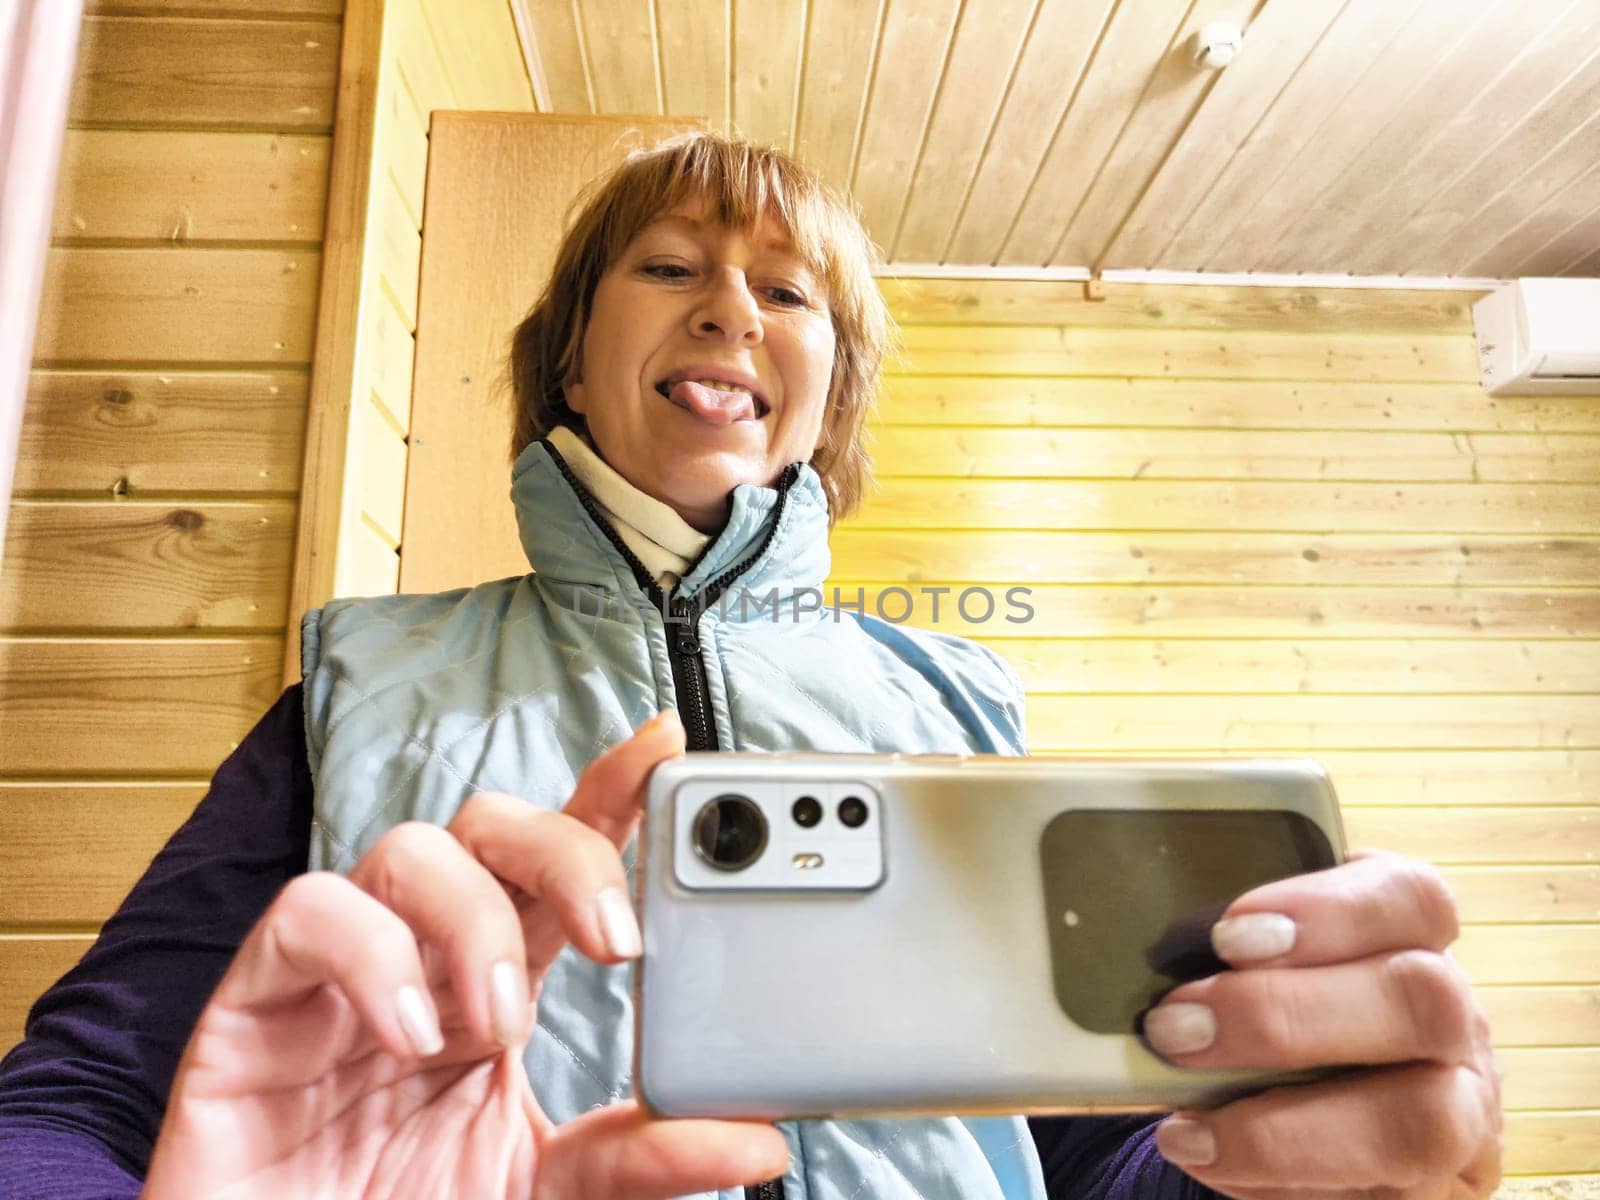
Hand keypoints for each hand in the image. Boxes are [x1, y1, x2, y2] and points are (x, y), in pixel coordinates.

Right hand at [144, 710, 786, 1198]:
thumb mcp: (542, 1189)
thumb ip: (638, 1159)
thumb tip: (759, 1143)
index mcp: (498, 978)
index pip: (558, 860)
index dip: (612, 791)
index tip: (668, 747)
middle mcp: (424, 954)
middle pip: (494, 825)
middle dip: (566, 849)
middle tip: (619, 938)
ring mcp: (341, 969)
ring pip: (410, 848)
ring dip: (474, 919)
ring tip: (498, 1021)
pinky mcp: (256, 998)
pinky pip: (307, 913)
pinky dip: (369, 952)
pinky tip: (407, 1032)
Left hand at [1141, 850, 1502, 1198]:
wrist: (1314, 1117)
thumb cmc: (1272, 1012)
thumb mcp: (1259, 961)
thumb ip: (1223, 945)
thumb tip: (1125, 939)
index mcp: (1411, 938)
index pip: (1412, 898)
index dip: (1328, 910)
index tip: (1228, 931)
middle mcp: (1455, 1022)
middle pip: (1423, 1000)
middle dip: (1284, 1015)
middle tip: (1173, 1027)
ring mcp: (1461, 1116)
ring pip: (1423, 1122)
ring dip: (1285, 1126)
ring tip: (1182, 1127)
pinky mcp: (1434, 1194)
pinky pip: (1381, 1198)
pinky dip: (1280, 1182)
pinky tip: (1208, 1159)